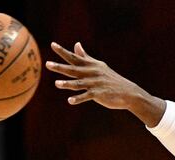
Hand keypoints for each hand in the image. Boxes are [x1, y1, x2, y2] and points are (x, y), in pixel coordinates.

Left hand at [46, 42, 165, 126]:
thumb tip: (76, 44)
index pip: (74, 57)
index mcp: (90, 66)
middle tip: (47, 64)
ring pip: (78, 83)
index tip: (52, 45)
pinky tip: (70, 101)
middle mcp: (91, 73)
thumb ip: (85, 56)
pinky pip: (86, 96)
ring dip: (67, 84)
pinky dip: (78, 98)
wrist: (127, 92)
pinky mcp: (99, 94)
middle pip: (73, 69)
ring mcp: (95, 84)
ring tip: (57, 84)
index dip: (62, 51)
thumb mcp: (97, 65)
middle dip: (60, 67)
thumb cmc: (110, 79)